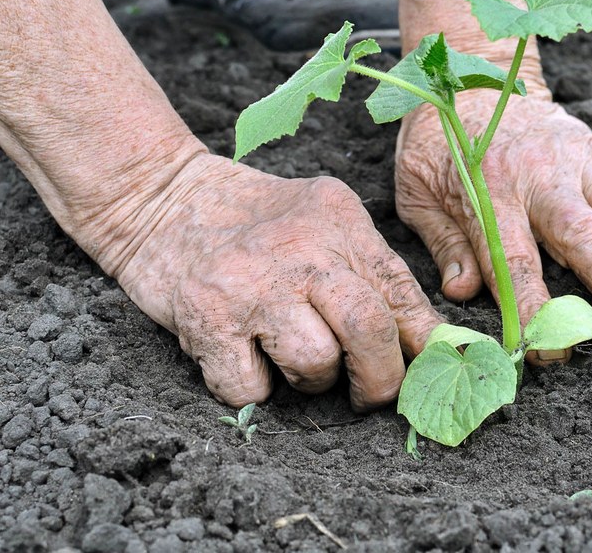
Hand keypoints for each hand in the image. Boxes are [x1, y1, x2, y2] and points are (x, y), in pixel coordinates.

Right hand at [108, 154, 438, 409]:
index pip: (400, 291)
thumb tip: (428, 340)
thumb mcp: (323, 221)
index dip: (424, 342)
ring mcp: (252, 286)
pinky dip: (254, 389)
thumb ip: (371, 271)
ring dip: (311, 380)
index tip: (429, 369)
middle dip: (380, 379)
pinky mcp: (207, 320)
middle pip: (368, 330)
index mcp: (339, 222)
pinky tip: (245, 357)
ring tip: (291, 355)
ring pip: (315, 364)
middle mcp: (300, 250)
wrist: (162, 199)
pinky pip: (251, 389)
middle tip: (371, 392)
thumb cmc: (255, 222)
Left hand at [395, 85, 591, 359]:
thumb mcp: (418, 192)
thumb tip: (463, 293)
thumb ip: (444, 243)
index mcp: (489, 191)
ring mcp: (579, 163)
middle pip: (583, 234)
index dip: (533, 307)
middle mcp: (541, 176)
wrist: (470, 78)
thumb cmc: (440, 145)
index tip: (550, 350)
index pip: (514, 260)